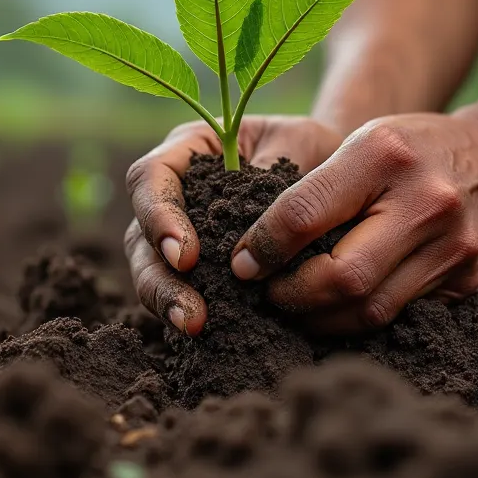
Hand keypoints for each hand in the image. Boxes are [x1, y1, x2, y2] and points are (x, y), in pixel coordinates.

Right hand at [124, 116, 343, 335]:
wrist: (336, 179)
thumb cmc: (311, 150)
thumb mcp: (297, 144)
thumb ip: (270, 172)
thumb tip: (257, 221)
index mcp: (189, 150)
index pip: (150, 177)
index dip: (157, 216)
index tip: (185, 255)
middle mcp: (175, 192)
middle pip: (141, 235)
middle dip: (160, 276)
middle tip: (189, 309)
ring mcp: (182, 234)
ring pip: (152, 270)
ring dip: (169, 301)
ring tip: (195, 326)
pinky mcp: (201, 269)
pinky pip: (183, 291)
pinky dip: (191, 310)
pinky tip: (209, 333)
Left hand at [232, 107, 477, 334]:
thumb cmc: (417, 149)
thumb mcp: (367, 141)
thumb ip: (317, 187)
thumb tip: (256, 250)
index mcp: (385, 155)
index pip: (305, 214)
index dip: (263, 248)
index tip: (242, 264)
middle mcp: (425, 203)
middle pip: (342, 278)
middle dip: (292, 296)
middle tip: (267, 294)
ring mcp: (452, 249)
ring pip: (370, 310)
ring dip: (321, 318)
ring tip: (295, 307)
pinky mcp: (466, 283)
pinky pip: (399, 314)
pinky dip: (358, 318)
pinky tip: (335, 310)